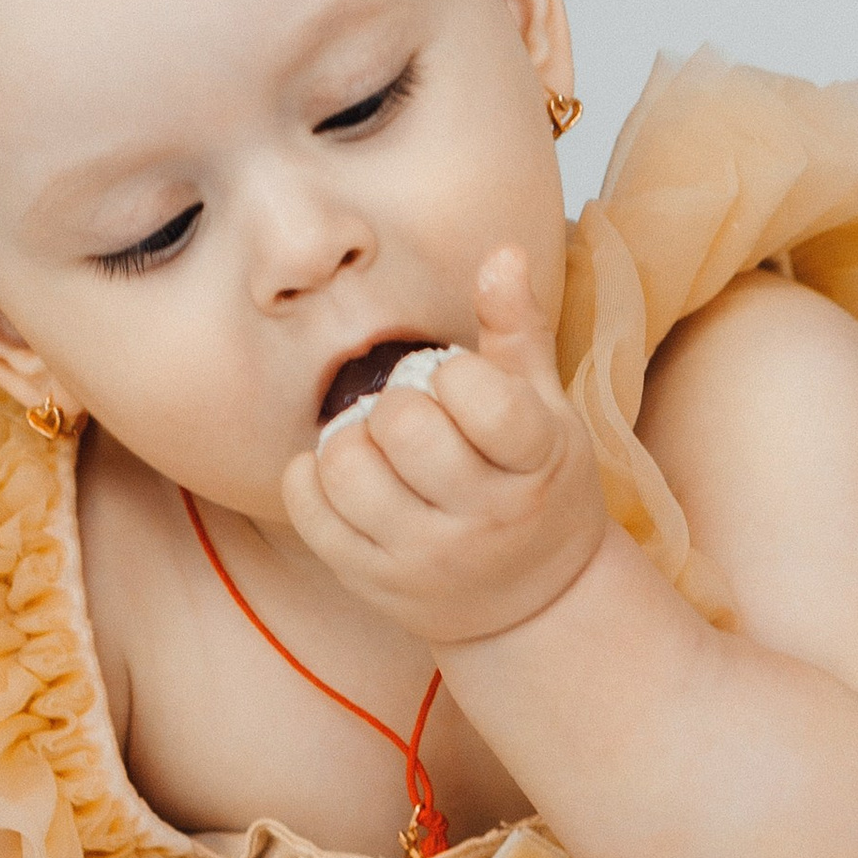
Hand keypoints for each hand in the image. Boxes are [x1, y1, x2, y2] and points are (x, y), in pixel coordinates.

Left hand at [283, 246, 606, 648]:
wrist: (533, 603)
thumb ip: (517, 330)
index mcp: (535, 464)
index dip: (454, 374)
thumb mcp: (546, 409)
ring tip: (373, 443)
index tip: (457, 384)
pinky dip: (310, 477)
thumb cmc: (535, 486)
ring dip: (348, 438)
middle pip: (403, 428)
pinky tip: (339, 472)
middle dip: (396, 403)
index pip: (481, 397)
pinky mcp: (372, 581)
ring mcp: (424, 556)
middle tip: (410, 414)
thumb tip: (501, 253)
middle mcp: (483, 518)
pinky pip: (310, 511)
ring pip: (347, 469)